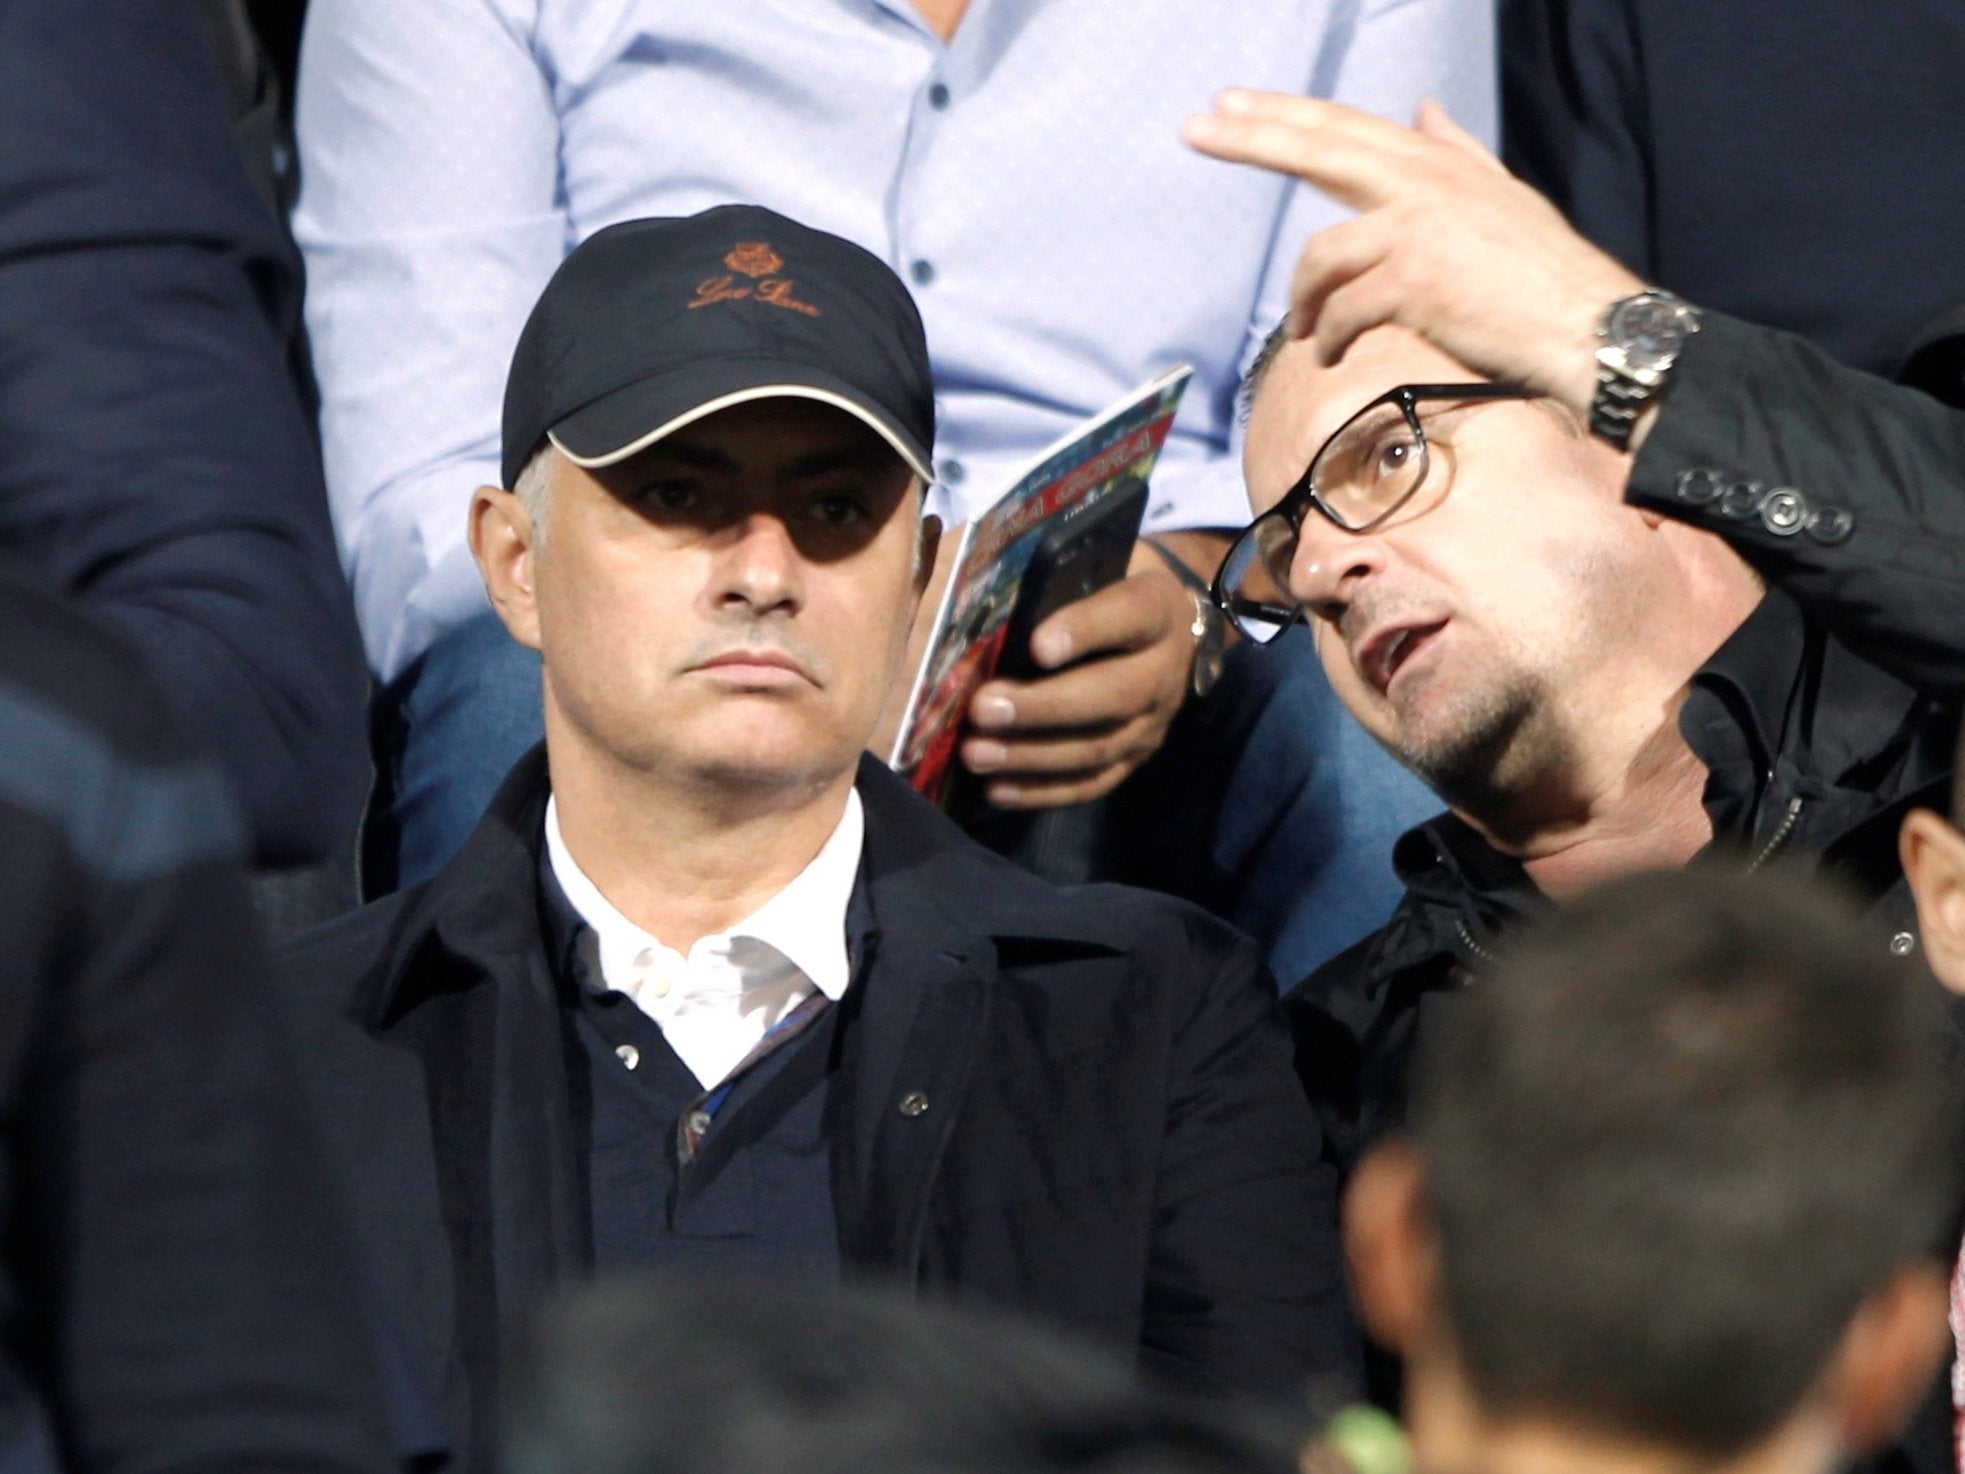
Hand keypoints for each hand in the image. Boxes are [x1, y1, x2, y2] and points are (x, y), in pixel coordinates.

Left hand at [960, 543, 1197, 808]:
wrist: (1167, 630)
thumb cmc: (1109, 589)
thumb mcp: (1095, 569)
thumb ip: (1056, 581)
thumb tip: (981, 604)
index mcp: (1157, 610)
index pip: (1128, 615)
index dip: (1084, 630)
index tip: (1036, 644)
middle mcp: (1164, 672)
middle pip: (1113, 695)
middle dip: (1043, 707)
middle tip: (982, 709)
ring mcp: (1153, 723)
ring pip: (1098, 748)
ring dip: (1032, 756)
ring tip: (976, 754)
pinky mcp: (1135, 759)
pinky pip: (1092, 784)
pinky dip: (1042, 792)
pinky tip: (997, 790)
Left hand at [1182, 92, 1644, 421]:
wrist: (1586, 325)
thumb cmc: (1542, 272)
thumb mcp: (1500, 194)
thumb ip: (1456, 151)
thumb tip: (1424, 110)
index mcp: (1434, 164)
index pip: (1343, 129)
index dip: (1282, 115)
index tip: (1229, 105)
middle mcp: (1422, 182)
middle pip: (1320, 149)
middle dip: (1251, 138)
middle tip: (1195, 130)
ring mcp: (1417, 228)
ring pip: (1322, 255)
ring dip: (1303, 302)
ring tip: (1304, 333)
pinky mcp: (1415, 280)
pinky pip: (1343, 310)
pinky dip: (1330, 338)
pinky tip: (1332, 354)